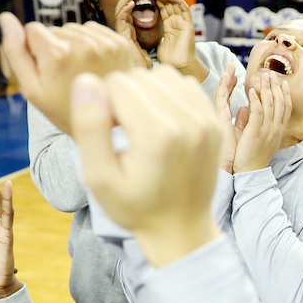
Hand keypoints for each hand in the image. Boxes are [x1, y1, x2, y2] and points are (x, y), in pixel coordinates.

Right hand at [0, 12, 145, 132]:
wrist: (109, 125)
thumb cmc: (65, 110)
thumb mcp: (32, 89)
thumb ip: (15, 52)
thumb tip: (5, 18)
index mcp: (58, 55)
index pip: (32, 29)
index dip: (34, 49)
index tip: (45, 69)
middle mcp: (83, 44)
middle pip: (55, 29)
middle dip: (54, 47)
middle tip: (64, 75)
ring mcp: (105, 43)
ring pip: (74, 29)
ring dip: (73, 44)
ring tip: (79, 71)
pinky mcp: (120, 43)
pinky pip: (94, 30)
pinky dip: (90, 42)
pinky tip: (93, 65)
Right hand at [69, 67, 222, 266]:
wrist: (181, 227)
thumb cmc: (135, 206)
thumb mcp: (98, 177)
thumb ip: (89, 126)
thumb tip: (86, 80)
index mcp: (158, 134)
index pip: (117, 82)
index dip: (102, 103)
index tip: (107, 133)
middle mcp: (189, 121)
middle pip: (140, 76)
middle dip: (123, 96)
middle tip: (123, 132)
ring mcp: (207, 120)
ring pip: (163, 75)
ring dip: (146, 92)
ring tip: (141, 125)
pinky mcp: (215, 122)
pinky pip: (185, 85)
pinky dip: (168, 95)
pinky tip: (160, 121)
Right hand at [111, 0, 155, 66]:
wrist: (138, 75)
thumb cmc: (141, 66)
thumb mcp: (146, 51)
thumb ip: (146, 44)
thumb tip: (151, 41)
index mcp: (129, 32)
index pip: (129, 12)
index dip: (133, 1)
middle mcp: (123, 30)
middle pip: (123, 8)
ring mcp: (121, 32)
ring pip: (120, 10)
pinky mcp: (120, 35)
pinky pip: (121, 19)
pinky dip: (125, 10)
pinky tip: (131, 3)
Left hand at [152, 0, 209, 80]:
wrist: (179, 66)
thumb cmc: (170, 58)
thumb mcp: (159, 42)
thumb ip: (156, 35)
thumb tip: (145, 33)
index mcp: (170, 26)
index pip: (163, 8)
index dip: (155, 0)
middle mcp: (178, 22)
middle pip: (169, 3)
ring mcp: (183, 22)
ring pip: (176, 3)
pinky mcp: (188, 24)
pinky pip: (184, 8)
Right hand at [214, 65, 245, 171]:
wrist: (234, 168)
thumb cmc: (239, 154)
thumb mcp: (245, 132)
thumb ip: (244, 120)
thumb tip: (246, 108)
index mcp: (228, 119)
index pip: (229, 99)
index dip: (232, 87)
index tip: (237, 76)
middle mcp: (223, 117)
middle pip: (224, 93)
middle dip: (228, 79)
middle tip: (231, 65)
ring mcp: (220, 117)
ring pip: (221, 93)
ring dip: (225, 79)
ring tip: (229, 66)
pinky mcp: (220, 119)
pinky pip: (220, 98)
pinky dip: (224, 87)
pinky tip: (228, 77)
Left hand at [232, 71, 290, 172]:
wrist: (251, 172)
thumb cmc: (253, 156)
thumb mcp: (260, 138)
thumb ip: (255, 122)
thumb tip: (246, 109)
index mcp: (279, 130)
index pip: (286, 109)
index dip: (286, 94)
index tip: (283, 83)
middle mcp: (276, 128)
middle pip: (280, 103)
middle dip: (276, 86)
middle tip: (272, 73)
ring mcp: (267, 130)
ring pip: (270, 104)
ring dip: (266, 88)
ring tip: (262, 76)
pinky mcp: (256, 131)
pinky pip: (257, 112)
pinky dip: (255, 100)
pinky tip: (251, 90)